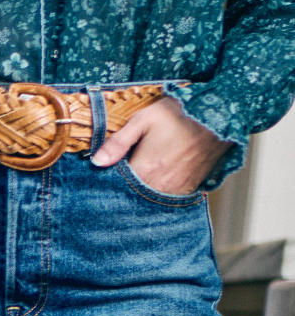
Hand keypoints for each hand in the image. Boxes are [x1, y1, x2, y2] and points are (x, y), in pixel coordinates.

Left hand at [91, 96, 227, 195]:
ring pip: (149, 200)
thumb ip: (119, 142)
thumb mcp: (144, 120)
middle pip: (132, 196)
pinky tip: (154, 183)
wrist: (218, 117)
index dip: (108, 181)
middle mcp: (159, 186)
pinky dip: (157, 194)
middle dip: (123, 189)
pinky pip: (166, 199)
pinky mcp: (188, 190)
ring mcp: (175, 191)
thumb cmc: (180, 115)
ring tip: (138, 179)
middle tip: (121, 176)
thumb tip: (96, 162)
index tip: (104, 174)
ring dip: (140, 193)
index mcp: (144, 170)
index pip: (117, 185)